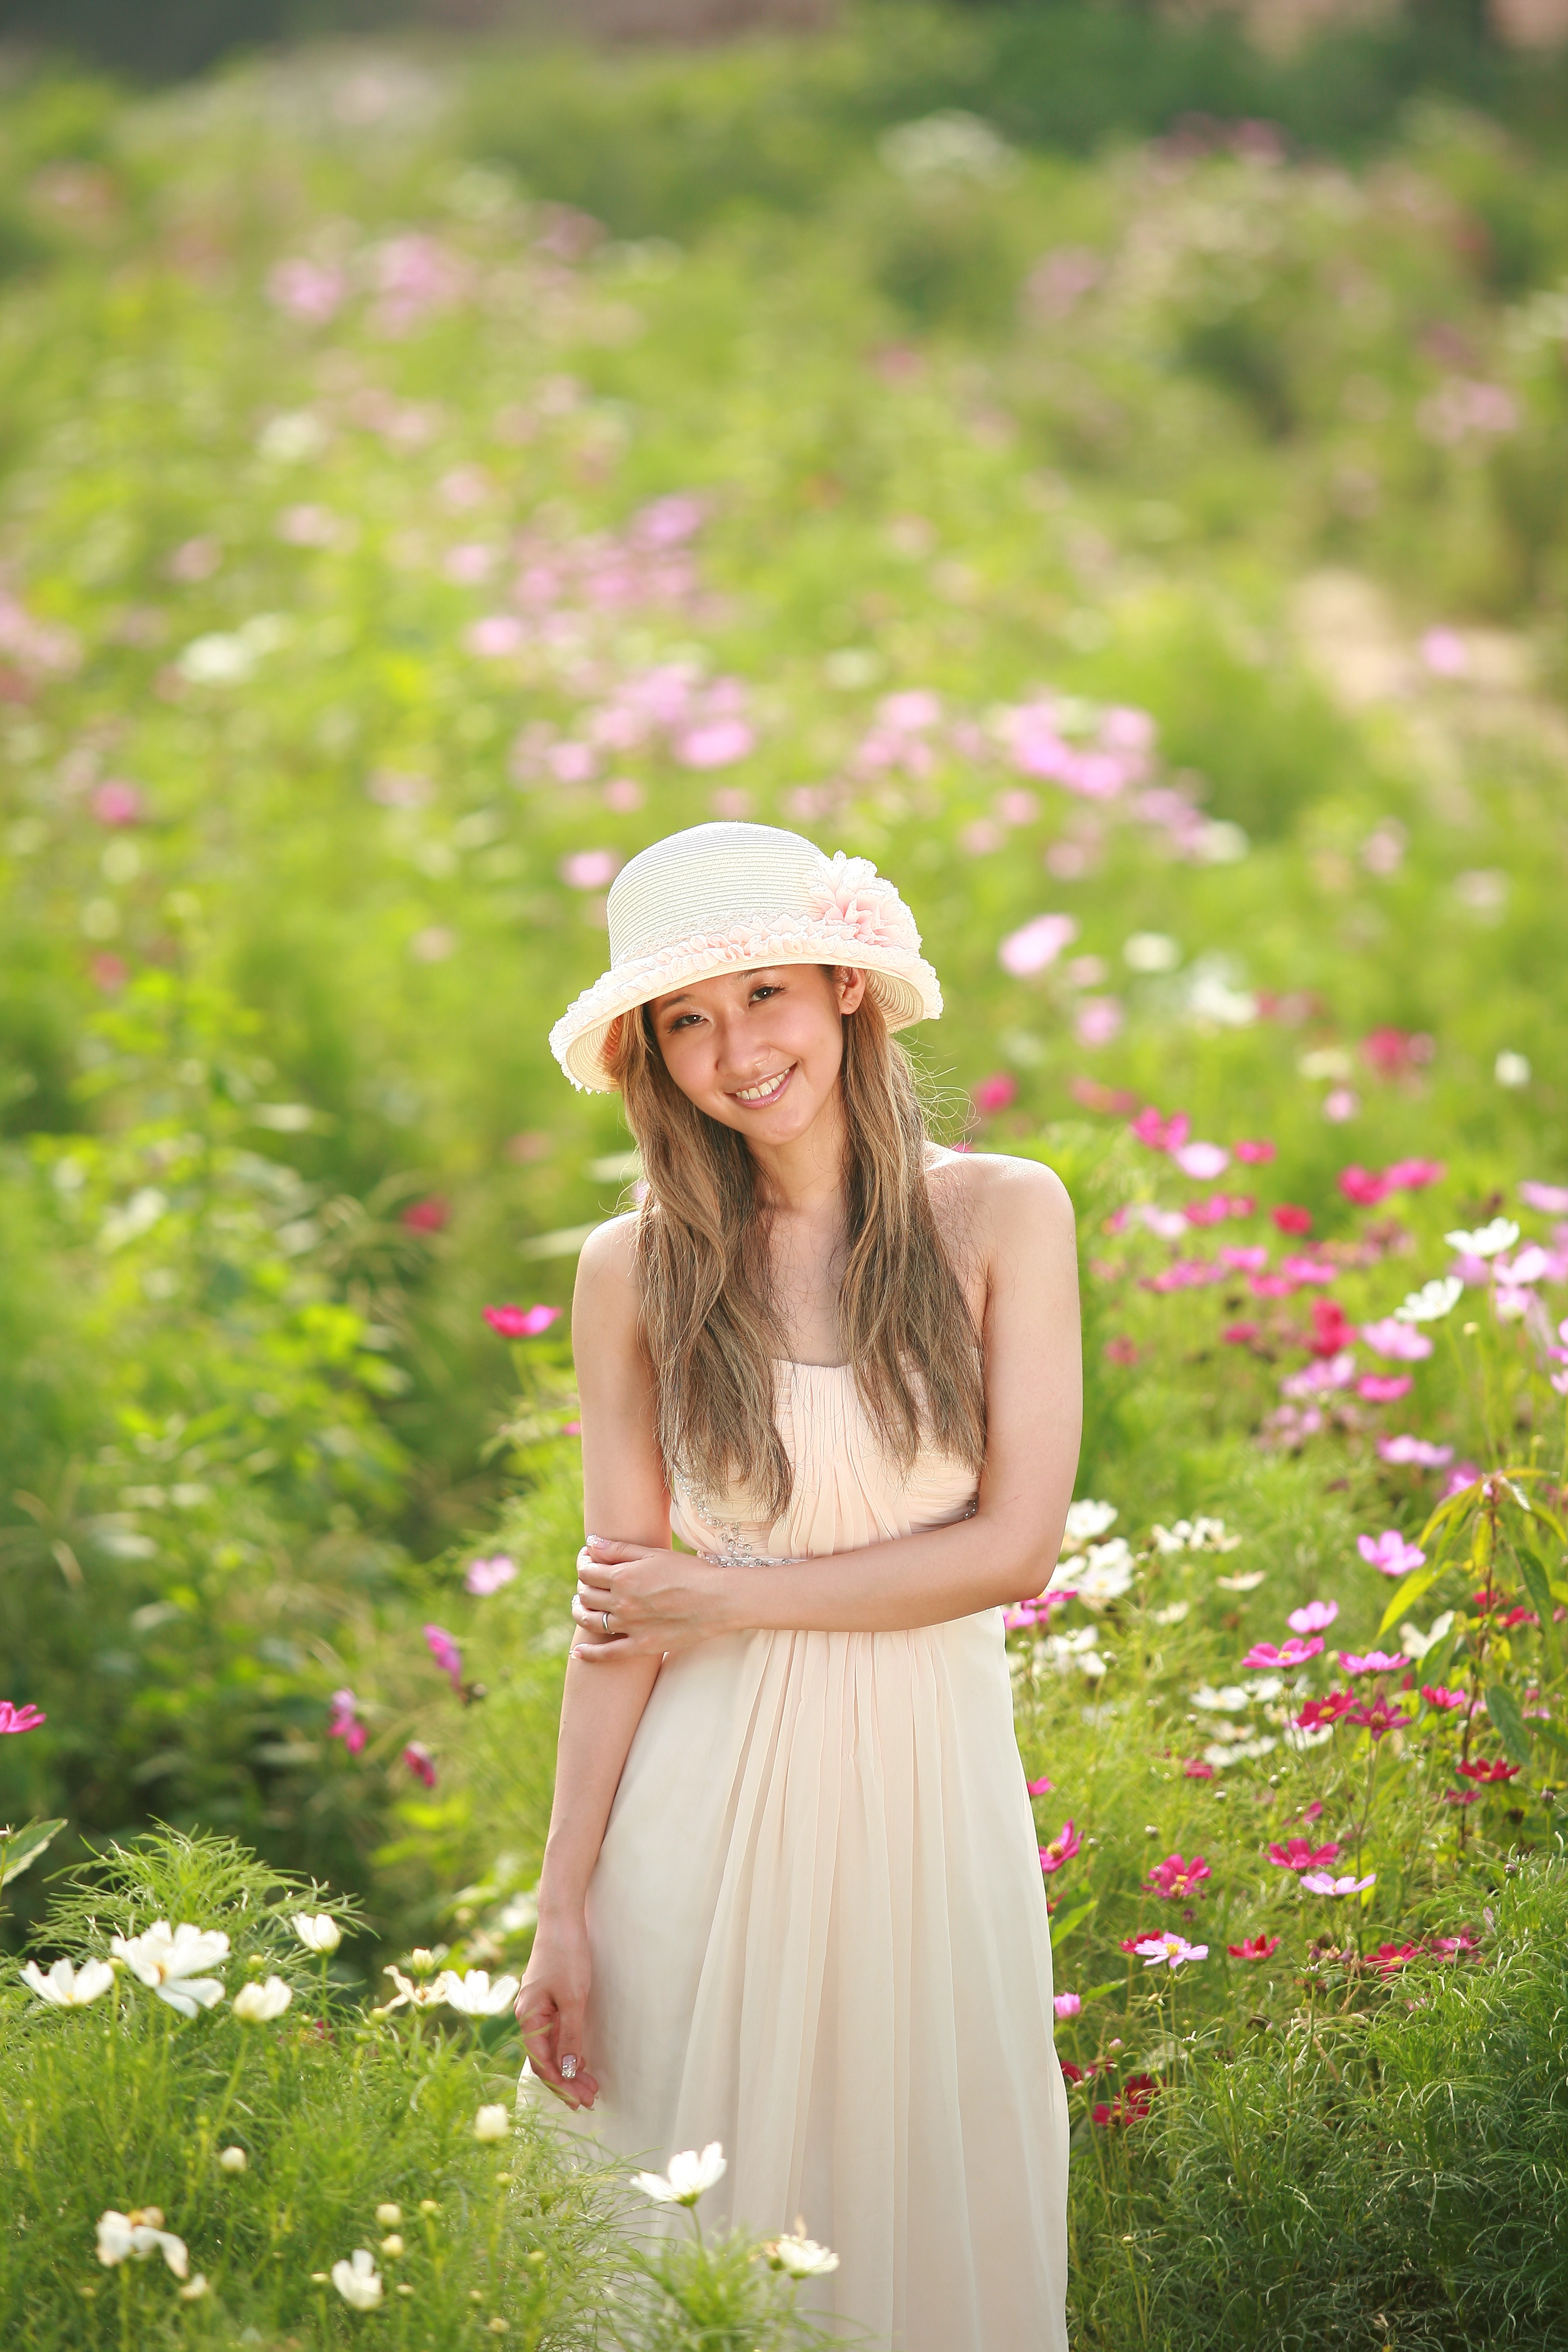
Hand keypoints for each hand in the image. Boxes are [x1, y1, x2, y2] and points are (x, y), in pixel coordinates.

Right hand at [515, 1918, 598, 2110]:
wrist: (562, 1918)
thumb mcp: (573, 1998)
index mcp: (529, 2017)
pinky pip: (555, 2034)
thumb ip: (570, 2035)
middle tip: (590, 2100)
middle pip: (545, 2059)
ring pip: (551, 2048)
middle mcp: (528, 2016)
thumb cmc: (566, 1955)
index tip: (580, 2100)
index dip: (561, 2084)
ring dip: (569, 2068)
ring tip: (589, 2086)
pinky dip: (568, 2049)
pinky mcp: (548, 2001)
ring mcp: (537, 2009)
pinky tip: (581, 2060)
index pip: (542, 2063)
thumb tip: (569, 2070)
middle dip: (567, 2082)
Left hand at [571, 1537, 735, 1661]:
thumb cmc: (690, 1572)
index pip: (588, 1572)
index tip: (587, 1560)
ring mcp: (631, 1627)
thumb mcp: (654, 1554)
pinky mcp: (642, 1646)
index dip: (583, 1564)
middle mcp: (622, 1603)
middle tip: (588, 1582)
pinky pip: (607, 1654)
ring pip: (590, 1622)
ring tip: (580, 1607)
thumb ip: (619, 1550)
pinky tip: (577, 1652)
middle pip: (586, 1596)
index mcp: (624, 1577)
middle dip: (583, 1586)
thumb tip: (591, 1544)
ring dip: (579, 1613)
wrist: (718, 1600)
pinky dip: (589, 1654)